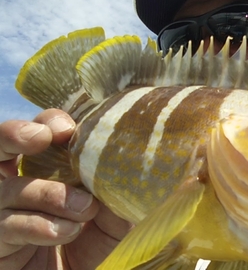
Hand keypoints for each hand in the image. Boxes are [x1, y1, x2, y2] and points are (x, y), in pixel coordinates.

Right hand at [0, 109, 132, 268]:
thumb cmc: (98, 247)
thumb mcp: (113, 215)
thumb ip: (109, 188)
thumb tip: (111, 161)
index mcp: (47, 172)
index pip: (37, 134)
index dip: (46, 123)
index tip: (66, 129)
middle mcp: (18, 188)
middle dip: (13, 135)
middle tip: (41, 137)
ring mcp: (2, 216)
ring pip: (7, 190)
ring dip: (48, 194)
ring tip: (85, 209)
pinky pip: (5, 226)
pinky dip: (37, 225)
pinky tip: (64, 231)